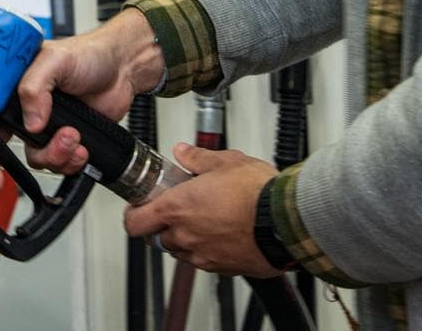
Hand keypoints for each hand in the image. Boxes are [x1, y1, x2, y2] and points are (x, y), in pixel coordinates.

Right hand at [0, 9, 162, 189]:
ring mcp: (44, 126)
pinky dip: (70, 160)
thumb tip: (30, 122)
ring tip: (72, 135)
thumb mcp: (55, 59)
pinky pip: (57, 162)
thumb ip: (35, 86)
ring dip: (53, 154)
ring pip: (33, 157)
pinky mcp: (64, 139)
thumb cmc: (89, 53)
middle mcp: (23, 108)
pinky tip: (81, 145)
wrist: (123, 68)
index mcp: (11, 85)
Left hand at [124, 142, 280, 277]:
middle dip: (163, 225)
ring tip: (206, 219)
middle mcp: (185, 236)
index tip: (140, 207)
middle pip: (157, 238)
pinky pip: (206, 261)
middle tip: (178, 210)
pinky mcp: (224, 269)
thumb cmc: (258, 193)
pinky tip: (225, 233)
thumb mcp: (225, 161)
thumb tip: (182, 152)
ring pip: (181, 252)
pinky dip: (208, 250)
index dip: (134, 215)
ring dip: (185, 239)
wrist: (287, 221)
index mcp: (176, 208)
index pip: (134, 223)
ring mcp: (204, 256)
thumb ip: (197, 158)